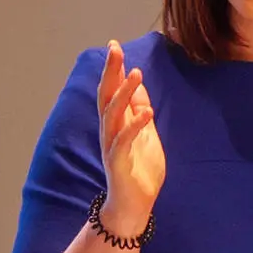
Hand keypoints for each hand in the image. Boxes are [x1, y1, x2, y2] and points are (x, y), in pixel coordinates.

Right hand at [96, 40, 166, 233]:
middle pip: (105, 96)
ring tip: (135, 73)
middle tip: (114, 49)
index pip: (111, 91)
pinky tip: (147, 112)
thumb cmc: (139, 172)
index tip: (114, 45)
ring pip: (112, 115)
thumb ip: (139, 111)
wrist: (134, 207)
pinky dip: (134, 126)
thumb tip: (138, 86)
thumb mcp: (145, 135)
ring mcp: (111, 147)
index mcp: (116, 124)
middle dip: (110, 72)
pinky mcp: (118, 164)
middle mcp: (109, 132)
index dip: (113, 69)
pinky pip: (123, 141)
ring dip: (122, 93)